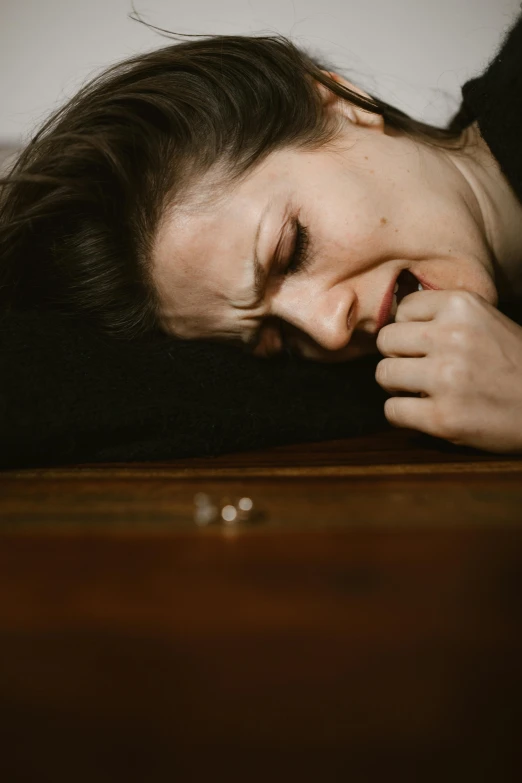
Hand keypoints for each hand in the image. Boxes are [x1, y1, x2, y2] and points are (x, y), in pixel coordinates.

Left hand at [375, 289, 521, 452]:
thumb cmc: (516, 364)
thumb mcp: (487, 320)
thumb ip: (444, 316)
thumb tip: (393, 317)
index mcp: (463, 306)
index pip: (403, 309)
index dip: (411, 330)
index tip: (427, 344)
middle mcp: (452, 337)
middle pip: (386, 341)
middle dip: (400, 356)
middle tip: (421, 369)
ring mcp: (446, 378)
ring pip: (383, 374)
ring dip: (399, 386)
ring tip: (424, 390)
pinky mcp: (443, 417)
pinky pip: (393, 410)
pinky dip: (404, 414)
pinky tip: (426, 412)